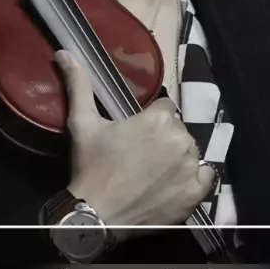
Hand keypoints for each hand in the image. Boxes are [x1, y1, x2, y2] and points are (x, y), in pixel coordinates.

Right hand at [55, 49, 215, 240]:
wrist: (96, 216)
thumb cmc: (91, 167)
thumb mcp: (82, 123)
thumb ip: (78, 84)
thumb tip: (64, 52)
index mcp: (158, 119)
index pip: (165, 108)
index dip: (150, 120)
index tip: (136, 133)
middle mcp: (181, 139)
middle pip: (178, 129)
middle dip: (163, 137)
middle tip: (141, 154)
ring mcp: (190, 168)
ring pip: (191, 151)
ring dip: (177, 156)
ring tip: (154, 171)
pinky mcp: (195, 193)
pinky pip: (205, 176)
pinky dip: (194, 177)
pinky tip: (175, 181)